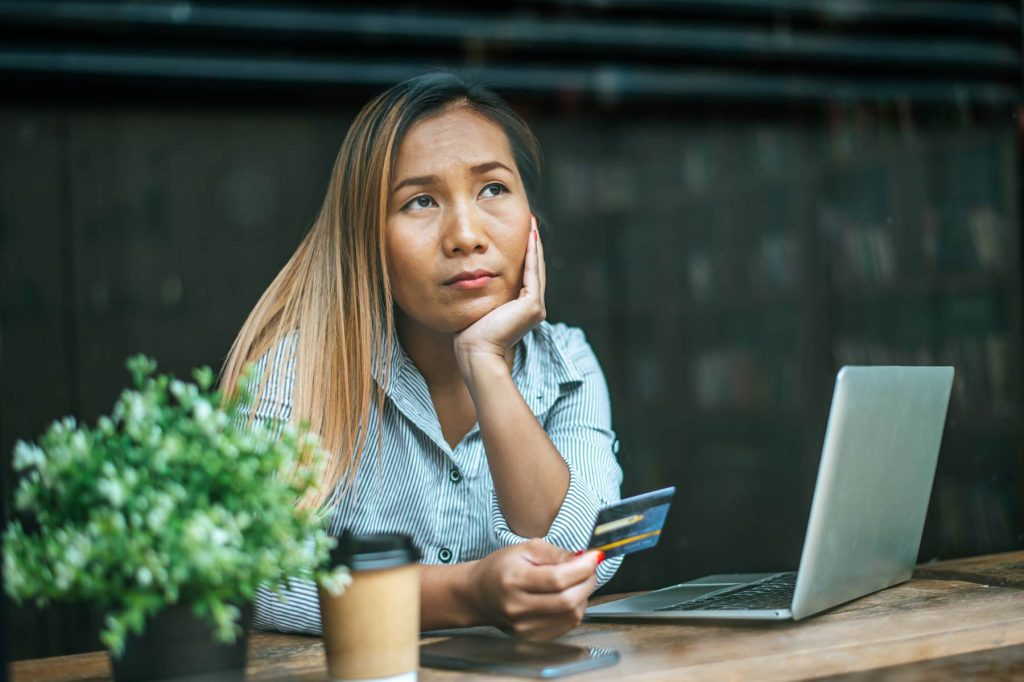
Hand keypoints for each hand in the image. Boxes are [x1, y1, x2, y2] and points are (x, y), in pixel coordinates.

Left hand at [454, 214, 545, 377]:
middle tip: (530, 223)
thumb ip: (484, 295)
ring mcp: (535, 308)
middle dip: (532, 246)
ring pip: (536, 269)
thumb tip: (473, 280)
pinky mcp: (531, 305)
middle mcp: (534, 309)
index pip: (526, 277)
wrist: (475, 353)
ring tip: (531, 225)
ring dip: (534, 245)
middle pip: (534, 270)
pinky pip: (532, 273)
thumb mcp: (479, 308)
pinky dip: (531, 254)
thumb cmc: (470, 336)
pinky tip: (529, 237)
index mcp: (523, 311)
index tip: (522, 235)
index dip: (525, 255)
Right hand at [466, 539, 601, 639]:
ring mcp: (525, 627)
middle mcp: (518, 608)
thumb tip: (584, 558)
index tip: (595, 556)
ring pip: (571, 615)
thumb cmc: (501, 568)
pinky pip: (566, 625)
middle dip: (588, 581)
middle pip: (567, 600)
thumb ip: (556, 553)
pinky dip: (575, 608)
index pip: (557, 579)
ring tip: (577, 580)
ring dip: (583, 595)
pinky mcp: (532, 638)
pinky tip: (568, 595)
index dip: (582, 568)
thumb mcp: (525, 549)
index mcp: (513, 581)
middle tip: (590, 567)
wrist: (479, 594)